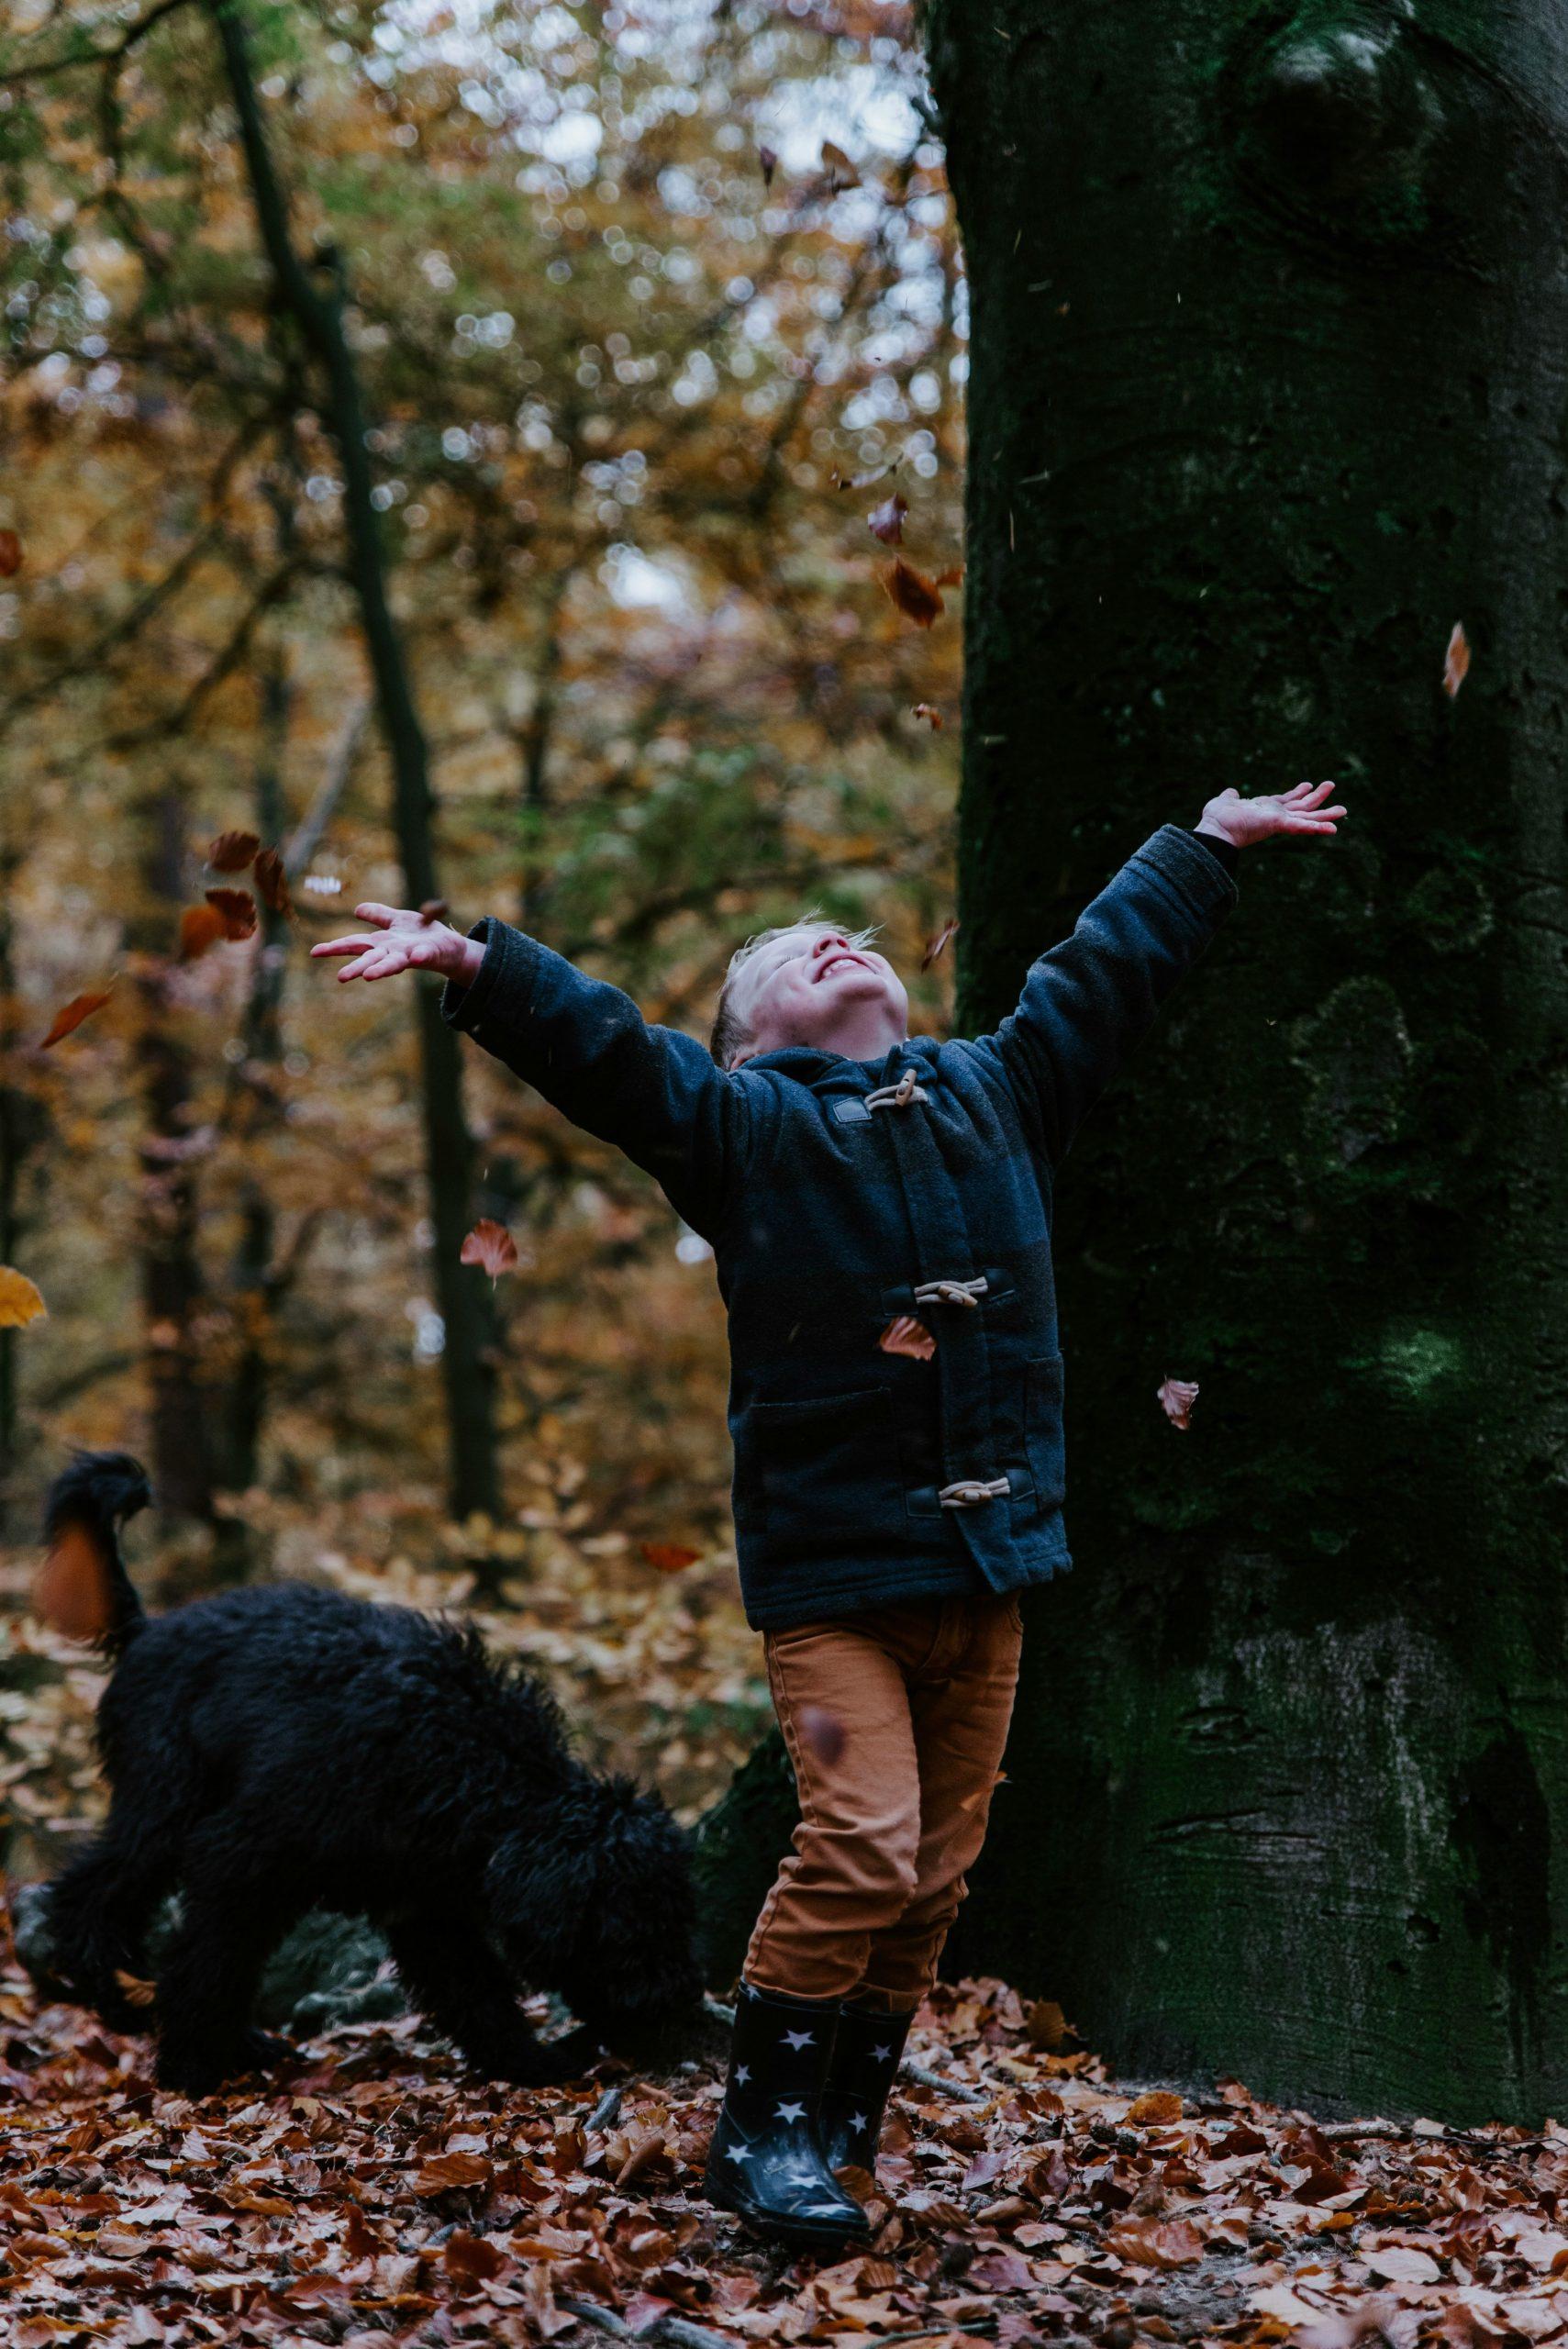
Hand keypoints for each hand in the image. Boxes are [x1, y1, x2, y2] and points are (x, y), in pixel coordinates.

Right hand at [309, 903, 484, 986]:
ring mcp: (410, 955)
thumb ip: (379, 916)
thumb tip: (357, 910)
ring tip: (368, 976)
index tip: (314, 952)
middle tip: (340, 977)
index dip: (335, 948)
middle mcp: (392, 952)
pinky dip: (420, 956)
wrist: (450, 946)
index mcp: (382, 943)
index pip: (355, 944)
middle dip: (356, 967)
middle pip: (370, 959)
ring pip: (393, 963)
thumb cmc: (421, 934)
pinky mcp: (430, 954)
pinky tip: (416, 955)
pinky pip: (424, 955)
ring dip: (381, 969)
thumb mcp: (398, 920)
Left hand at [1196, 780, 1345, 848]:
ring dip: (1325, 813)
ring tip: (1343, 809)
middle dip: (1317, 797)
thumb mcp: (1224, 800)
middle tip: (1331, 784)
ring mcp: (1279, 821)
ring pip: (1308, 817)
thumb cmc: (1217, 818)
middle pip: (1301, 807)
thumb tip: (1231, 792)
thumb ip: (1230, 796)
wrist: (1215, 830)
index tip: (1307, 784)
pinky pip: (1302, 826)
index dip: (1297, 792)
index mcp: (1265, 809)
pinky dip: (1318, 828)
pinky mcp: (1280, 825)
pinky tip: (1334, 828)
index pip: (1285, 800)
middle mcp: (1275, 816)